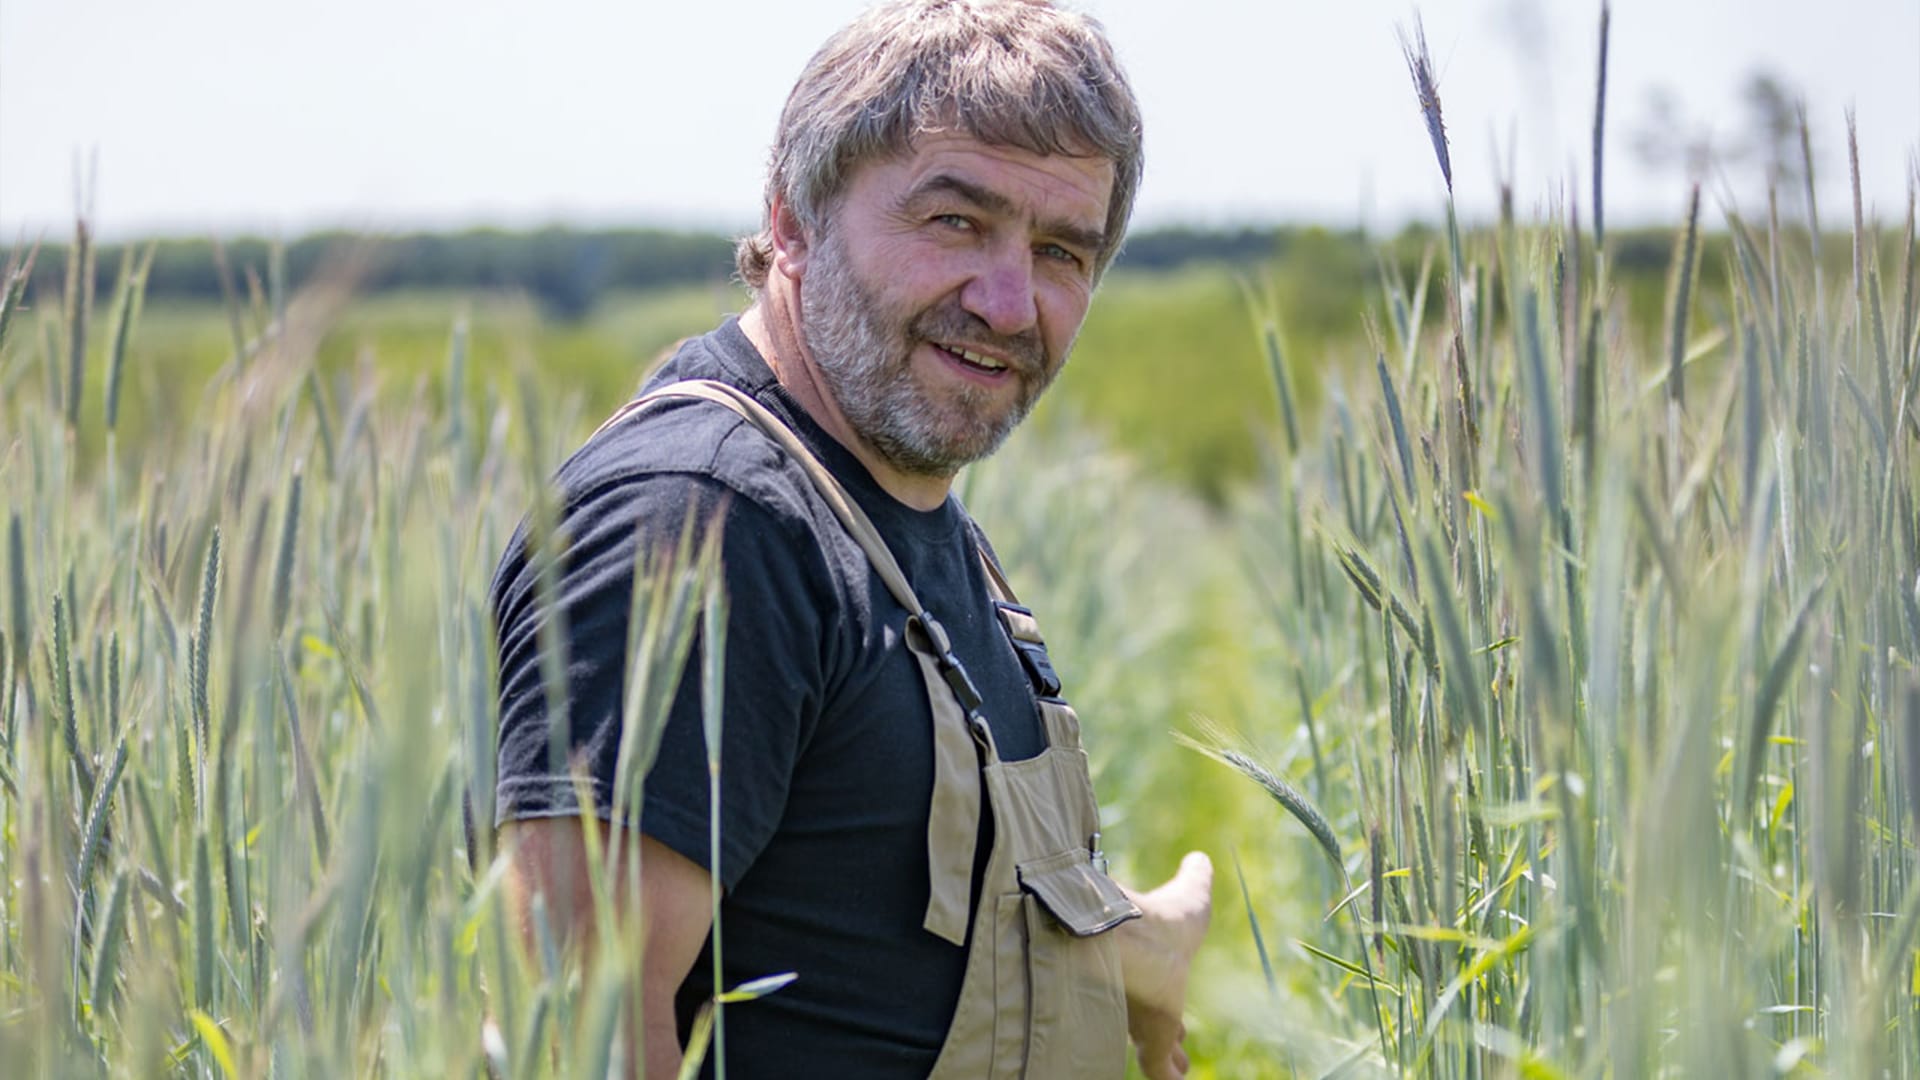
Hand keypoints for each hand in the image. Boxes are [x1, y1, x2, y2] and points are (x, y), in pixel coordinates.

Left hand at [1117, 851, 1212, 1079]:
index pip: (1157, 985)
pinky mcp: (1150, 1043)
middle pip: (1153, 1019)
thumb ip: (1195, 877)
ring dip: (1166, 1055)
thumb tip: (1200, 858)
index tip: (1176, 1012)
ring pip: (1153, 1047)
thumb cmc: (1163, 917)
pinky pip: (1161, 1073)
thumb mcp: (1191, 894)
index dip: (1167, 994)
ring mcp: (1143, 1021)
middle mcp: (1141, 993)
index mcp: (1152, 964)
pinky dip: (1169, 1077)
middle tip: (1177, 1044)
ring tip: (1179, 1068)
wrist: (1132, 940)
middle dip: (1166, 1031)